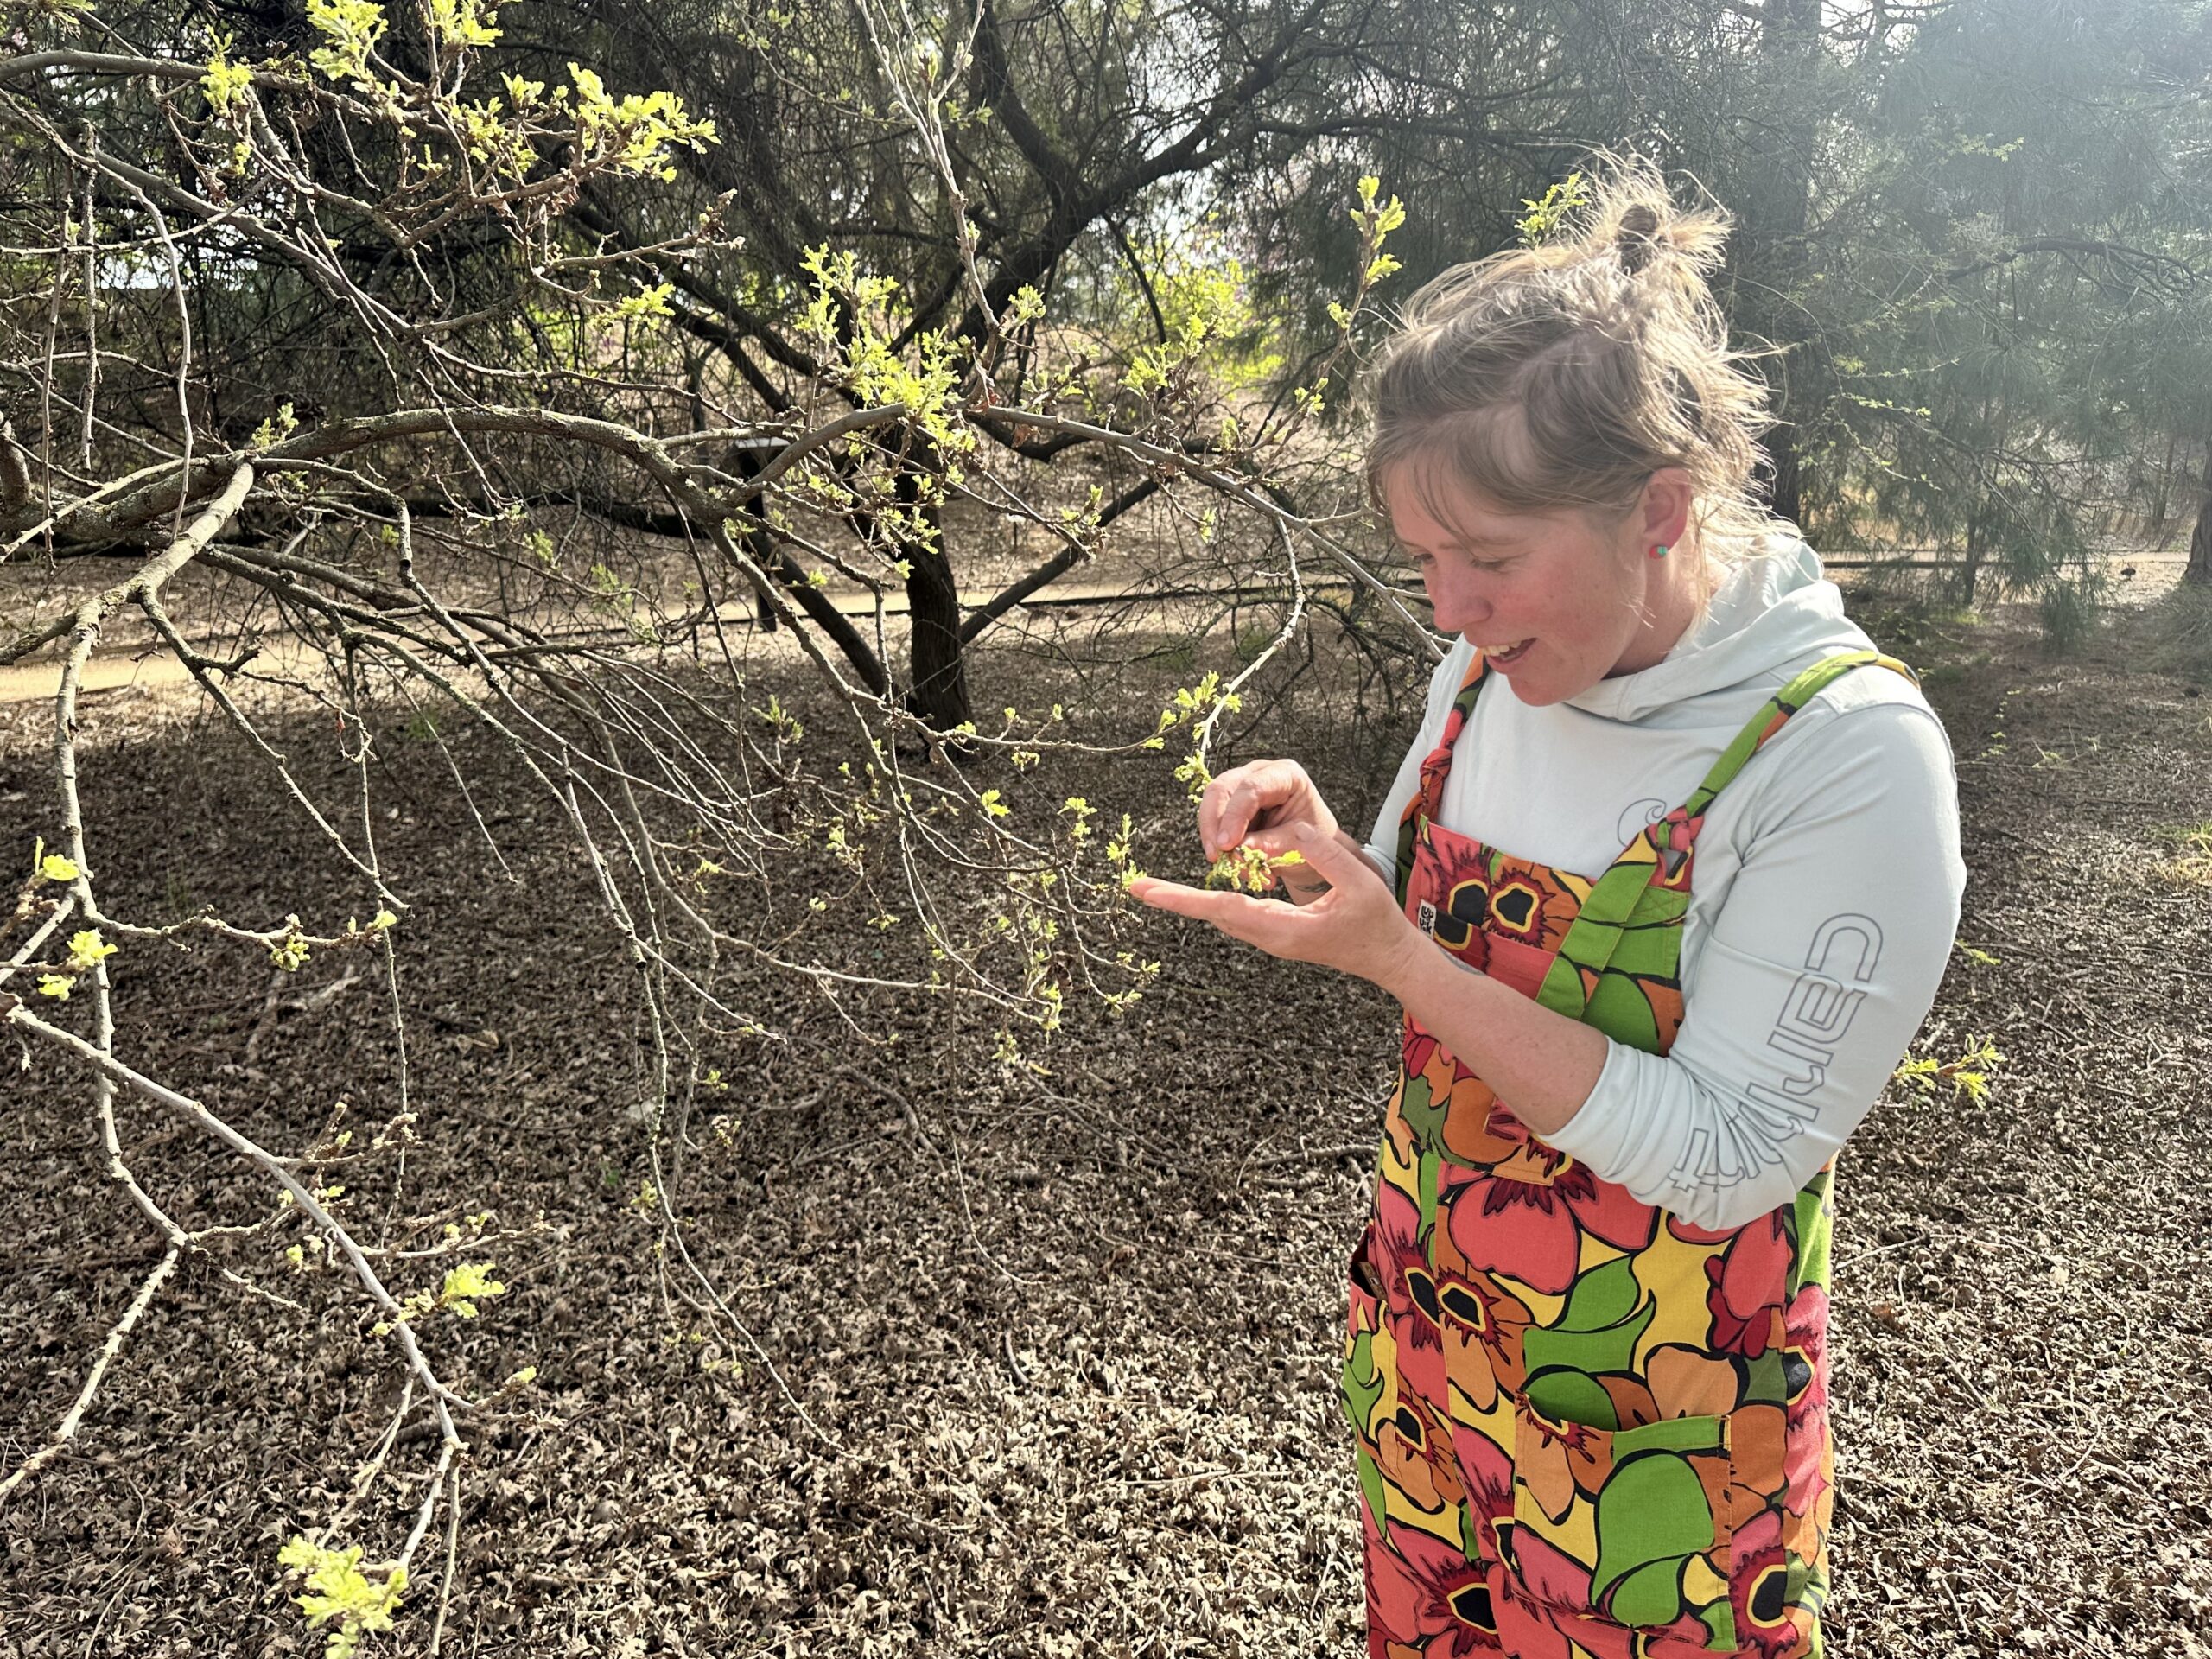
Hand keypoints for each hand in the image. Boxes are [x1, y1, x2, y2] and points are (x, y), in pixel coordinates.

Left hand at [1128, 820, 1425, 989]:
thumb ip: (1318, 851)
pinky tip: (1204, 887)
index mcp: (1283, 929)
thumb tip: (1271, 836)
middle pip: (1214, 913)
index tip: (1146, 893)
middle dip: (1176, 898)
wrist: (1389, 956)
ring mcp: (1270, 938)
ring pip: (1224, 913)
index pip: (1223, 909)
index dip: (1182, 898)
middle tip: (1135, 886)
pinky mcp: (1274, 932)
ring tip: (1155, 888)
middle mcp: (1269, 937)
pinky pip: (1238, 912)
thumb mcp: (1356, 879)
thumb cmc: (1376, 919)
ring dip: (1194, 899)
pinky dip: (1217, 898)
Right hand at [1198, 759, 1339, 860]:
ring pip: (1211, 807)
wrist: (1314, 850)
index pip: (1251, 788)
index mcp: (1286, 775)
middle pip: (1221, 790)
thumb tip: (1236, 851)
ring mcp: (1242, 787)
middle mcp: (1259, 774)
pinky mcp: (1231, 805)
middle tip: (1216, 857)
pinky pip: (1214, 823)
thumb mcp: (1299, 845)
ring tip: (1236, 869)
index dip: (1234, 815)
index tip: (1226, 845)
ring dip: (1215, 841)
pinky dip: (1219, 848)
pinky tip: (1238, 867)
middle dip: (1213, 826)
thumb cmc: (1315, 842)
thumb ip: (1270, 845)